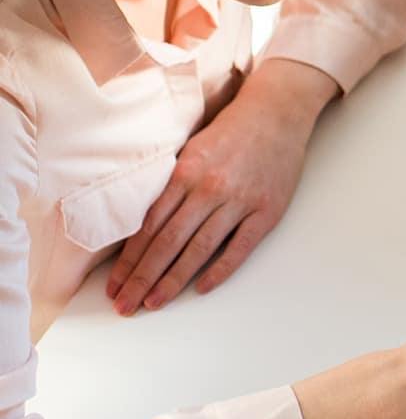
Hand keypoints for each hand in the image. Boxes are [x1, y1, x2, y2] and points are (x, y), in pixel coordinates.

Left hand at [107, 59, 337, 314]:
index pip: (149, 227)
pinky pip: (240, 247)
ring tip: (153, 303)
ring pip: (198, 249)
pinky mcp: (267, 210)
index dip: (129, 260)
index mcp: (185, 173)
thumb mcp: (191, 150)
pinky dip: (220, 269)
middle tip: (125, 306)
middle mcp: (209, 189)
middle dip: (142, 278)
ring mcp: (239, 201)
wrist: (277, 112)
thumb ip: (171, 185)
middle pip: (167, 243)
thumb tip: (143, 226)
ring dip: (173, 280)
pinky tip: (201, 288)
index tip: (115, 285)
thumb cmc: (231, 131)